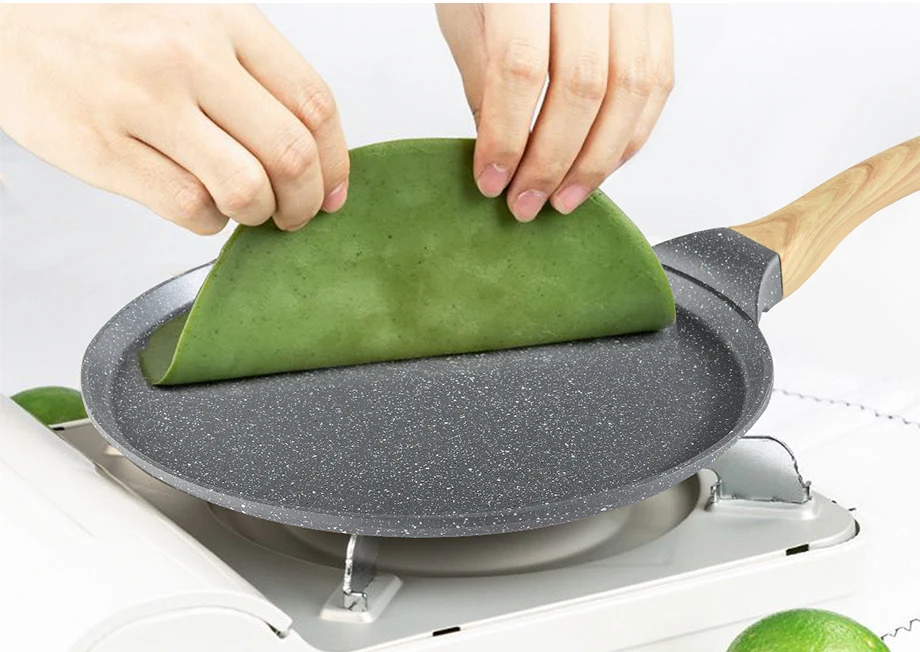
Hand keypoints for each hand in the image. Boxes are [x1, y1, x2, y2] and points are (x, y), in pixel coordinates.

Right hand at [0, 4, 347, 233]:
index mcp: (226, 23)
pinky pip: (191, 209)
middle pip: (289, 154)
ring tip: (247, 209)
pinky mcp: (106, 149)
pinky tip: (199, 204)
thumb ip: (259, 85)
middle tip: (296, 214)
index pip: (314, 104)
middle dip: (305, 203)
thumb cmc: (121, 43)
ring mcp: (144, 102)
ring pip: (245, 189)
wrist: (16, 34)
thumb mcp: (201, 33)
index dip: (336, 163)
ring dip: (258, 216)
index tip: (334, 193)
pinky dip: (209, 222)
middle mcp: (189, 56)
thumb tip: (319, 161)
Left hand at [436, 3, 673, 221]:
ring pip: (630, 89)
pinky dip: (632, 134)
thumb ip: (488, 81)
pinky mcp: (657, 8)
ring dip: (598, 160)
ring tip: (565, 198)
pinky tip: (601, 164)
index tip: (492, 180)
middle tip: (527, 202)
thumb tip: (505, 156)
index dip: (507, 134)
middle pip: (582, 84)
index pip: (521, 67)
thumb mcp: (469, 15)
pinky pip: (658, 80)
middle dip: (553, 160)